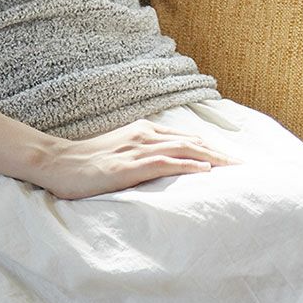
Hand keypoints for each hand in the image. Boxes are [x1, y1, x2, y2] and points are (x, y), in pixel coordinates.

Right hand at [34, 118, 242, 199]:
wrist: (56, 163)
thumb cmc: (86, 163)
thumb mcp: (119, 154)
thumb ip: (142, 156)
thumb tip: (165, 167)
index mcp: (144, 131)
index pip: (187, 138)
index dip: (213, 148)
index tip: (234, 160)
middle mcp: (144, 135)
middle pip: (193, 142)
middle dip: (222, 153)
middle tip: (246, 166)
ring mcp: (136, 150)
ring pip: (184, 149)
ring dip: (213, 158)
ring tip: (235, 169)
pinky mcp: (128, 166)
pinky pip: (164, 163)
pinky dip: (188, 165)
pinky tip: (206, 170)